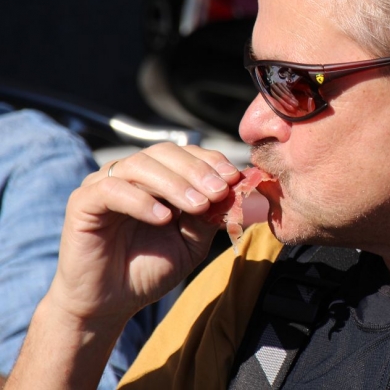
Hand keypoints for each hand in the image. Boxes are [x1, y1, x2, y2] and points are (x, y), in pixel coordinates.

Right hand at [47, 143, 240, 325]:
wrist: (110, 304)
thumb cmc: (149, 269)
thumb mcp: (191, 243)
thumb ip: (210, 217)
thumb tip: (238, 194)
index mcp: (157, 178)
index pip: (186, 154)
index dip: (211, 161)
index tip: (234, 177)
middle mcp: (130, 174)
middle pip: (165, 153)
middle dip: (197, 170)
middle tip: (219, 191)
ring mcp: (104, 184)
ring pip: (140, 165)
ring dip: (175, 183)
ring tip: (198, 206)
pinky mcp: (83, 202)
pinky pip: (112, 190)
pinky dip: (141, 200)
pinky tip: (163, 218)